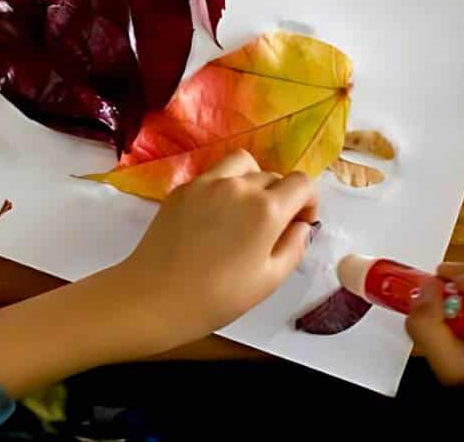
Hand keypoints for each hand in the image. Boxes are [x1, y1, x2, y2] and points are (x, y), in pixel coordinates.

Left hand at [111, 150, 317, 347]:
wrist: (156, 297)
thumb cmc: (218, 297)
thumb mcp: (269, 280)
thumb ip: (294, 246)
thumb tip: (301, 226)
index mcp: (265, 208)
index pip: (301, 183)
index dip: (308, 202)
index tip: (299, 224)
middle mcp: (238, 185)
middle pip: (272, 175)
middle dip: (281, 197)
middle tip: (271, 229)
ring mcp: (206, 182)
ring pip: (242, 165)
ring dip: (253, 180)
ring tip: (245, 211)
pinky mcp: (182, 188)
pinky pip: (214, 175)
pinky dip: (224, 186)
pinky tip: (215, 217)